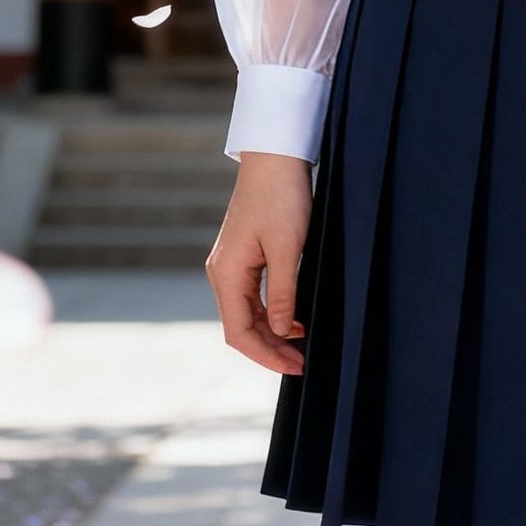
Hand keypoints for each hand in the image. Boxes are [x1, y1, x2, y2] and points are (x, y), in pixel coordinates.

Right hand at [205, 150, 313, 375]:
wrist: (275, 158)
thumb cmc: (282, 197)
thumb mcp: (289, 248)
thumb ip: (283, 293)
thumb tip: (279, 331)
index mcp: (227, 274)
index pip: (238, 333)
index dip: (266, 356)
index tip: (295, 367)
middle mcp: (222, 273)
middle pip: (240, 327)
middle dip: (270, 349)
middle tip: (302, 363)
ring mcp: (230, 265)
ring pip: (246, 314)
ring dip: (271, 334)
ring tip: (300, 347)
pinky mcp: (243, 257)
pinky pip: (252, 297)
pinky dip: (271, 313)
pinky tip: (293, 321)